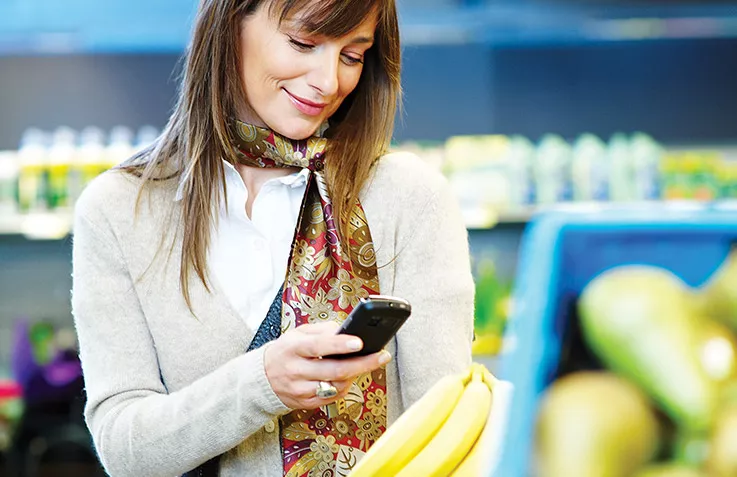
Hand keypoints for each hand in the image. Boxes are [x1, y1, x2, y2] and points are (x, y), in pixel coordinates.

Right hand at [263, 322, 391, 409]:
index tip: (360, 342)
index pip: (318, 346)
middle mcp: (296, 370)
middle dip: (363, 364)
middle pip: (334, 370)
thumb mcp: (298, 333)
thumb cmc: (286, 351)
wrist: (262, 378)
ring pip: (336, 386)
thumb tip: (346, 330)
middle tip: (381, 356)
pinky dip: (345, 386)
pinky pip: (333, 397)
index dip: (340, 345)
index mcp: (293, 348)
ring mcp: (300, 390)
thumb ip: (322, 330)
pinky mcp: (306, 403)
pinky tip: (349, 376)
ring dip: (356, 375)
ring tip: (366, 363)